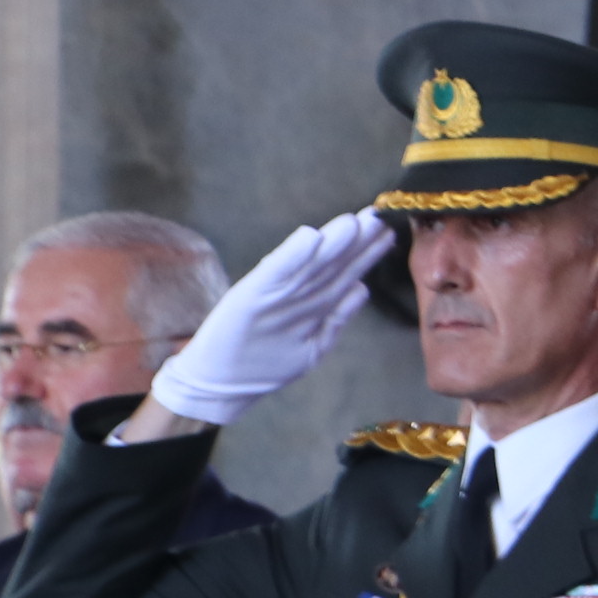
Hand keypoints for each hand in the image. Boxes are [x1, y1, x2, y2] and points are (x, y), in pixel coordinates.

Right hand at [137, 211, 392, 431]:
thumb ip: (333, 315)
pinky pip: (273, 279)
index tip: (386, 228)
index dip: (361, 251)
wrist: (211, 383)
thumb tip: (362, 290)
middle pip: (328, 266)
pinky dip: (293, 257)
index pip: (338, 273)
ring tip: (357, 222)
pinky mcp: (247, 301)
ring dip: (335, 246)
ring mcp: (270, 299)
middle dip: (354, 242)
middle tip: (378, 215)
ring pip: (311, 270)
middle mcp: (288, 296)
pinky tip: (311, 237)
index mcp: (302, 302)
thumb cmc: (253, 350)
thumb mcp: (306, 337)